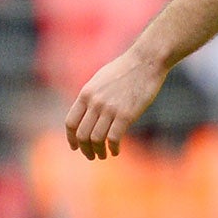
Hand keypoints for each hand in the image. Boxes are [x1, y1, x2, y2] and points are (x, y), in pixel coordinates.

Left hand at [65, 43, 167, 160]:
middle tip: (91, 156)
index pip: (71, 122)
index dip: (71, 138)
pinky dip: (113, 148)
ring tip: (103, 156)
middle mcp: (94, 102)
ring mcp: (109, 109)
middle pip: (82, 134)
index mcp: (86, 94)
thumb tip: (86, 113)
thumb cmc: (124, 70)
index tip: (75, 147)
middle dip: (85, 149)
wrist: (146, 62)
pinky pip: (114, 138)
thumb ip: (91, 97)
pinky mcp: (126, 114)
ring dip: (98, 151)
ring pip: (96, 139)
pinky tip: (116, 151)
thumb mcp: (99, 80)